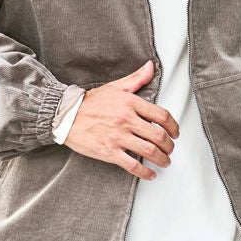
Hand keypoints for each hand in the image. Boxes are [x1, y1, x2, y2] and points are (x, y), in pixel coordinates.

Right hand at [64, 59, 178, 180]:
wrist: (66, 116)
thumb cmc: (90, 102)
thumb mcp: (115, 87)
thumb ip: (136, 78)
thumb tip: (150, 67)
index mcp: (130, 103)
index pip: (161, 116)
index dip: (173, 127)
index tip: (175, 133)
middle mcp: (127, 120)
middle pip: (159, 136)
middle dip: (169, 145)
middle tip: (170, 149)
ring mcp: (118, 137)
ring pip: (149, 151)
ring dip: (162, 159)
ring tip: (165, 161)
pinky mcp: (109, 152)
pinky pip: (132, 165)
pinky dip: (145, 172)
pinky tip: (150, 174)